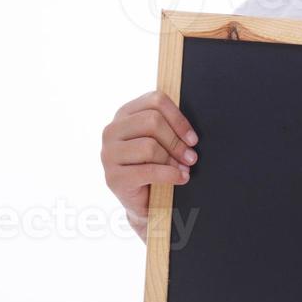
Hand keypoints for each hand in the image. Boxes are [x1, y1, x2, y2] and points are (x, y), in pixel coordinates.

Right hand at [100, 90, 198, 242]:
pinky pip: (148, 170)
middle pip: (152, 121)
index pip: (155, 100)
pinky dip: (170, 175)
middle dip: (176, 141)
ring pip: (150, 146)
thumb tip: (189, 130)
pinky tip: (181, 178)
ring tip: (184, 168)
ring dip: (173, 160)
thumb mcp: (161, 140)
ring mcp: (108, 154)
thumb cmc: (155, 164)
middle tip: (190, 157)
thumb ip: (168, 125)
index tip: (192, 138)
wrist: (144, 201)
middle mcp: (112, 131)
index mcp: (125, 114)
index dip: (178, 118)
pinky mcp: (113, 177)